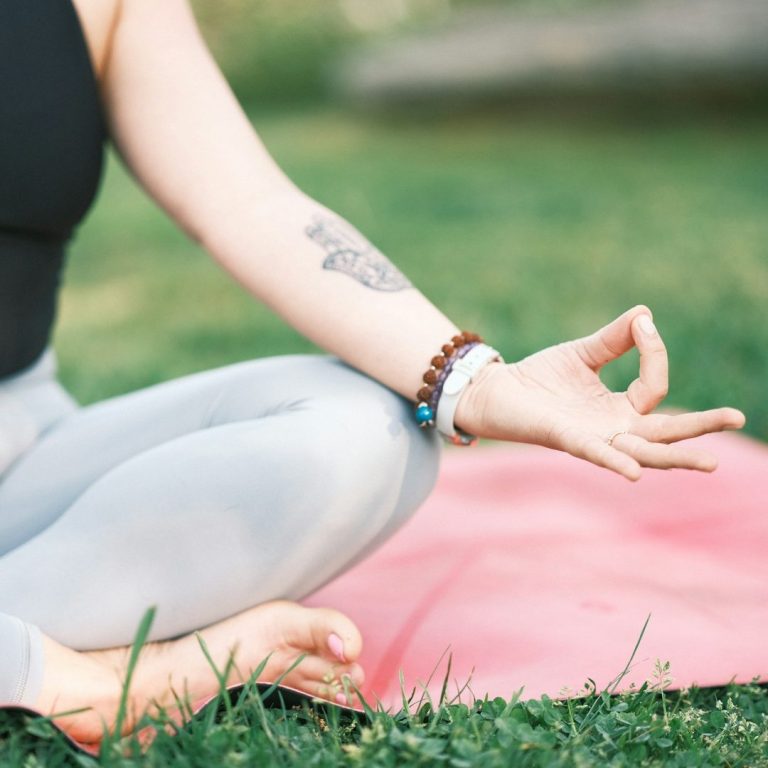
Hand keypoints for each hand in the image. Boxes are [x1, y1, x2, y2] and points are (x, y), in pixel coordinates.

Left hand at [454, 306, 745, 480]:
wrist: (498, 391)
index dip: (655, 353)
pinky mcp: (564, 439)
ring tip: (708, 462)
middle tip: (738, 418)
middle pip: (664, 433)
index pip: (655, 386)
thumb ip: (615, 339)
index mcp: (619, 410)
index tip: (643, 325)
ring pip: (640, 452)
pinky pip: (594, 453)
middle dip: (700, 427)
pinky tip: (632, 471)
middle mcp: (612, 429)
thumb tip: (646, 314)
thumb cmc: (541, 378)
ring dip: (673, 456)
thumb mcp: (584, 353)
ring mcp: (592, 438)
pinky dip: (613, 461)